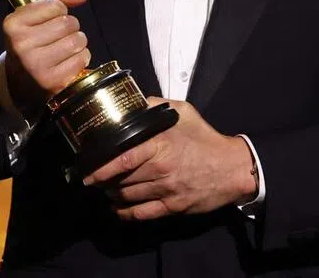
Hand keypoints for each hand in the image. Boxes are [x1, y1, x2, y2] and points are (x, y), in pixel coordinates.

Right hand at [2, 0, 89, 116]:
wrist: (20, 81)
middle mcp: (21, 45)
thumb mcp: (34, 12)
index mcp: (13, 24)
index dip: (58, 9)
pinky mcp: (52, 82)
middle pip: (68, 22)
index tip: (49, 18)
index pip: (54, 5)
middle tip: (58, 34)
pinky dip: (80, 57)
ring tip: (64, 47)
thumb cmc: (31, 38)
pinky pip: (82, 58)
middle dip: (69, 25)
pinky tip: (67, 61)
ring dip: (77, 41)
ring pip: (77, 40)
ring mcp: (36, 66)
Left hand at [83, 99, 257, 219]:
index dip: (102, 167)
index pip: (124, 159)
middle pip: (121, 181)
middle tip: (94, 178)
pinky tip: (118, 208)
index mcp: (161, 145)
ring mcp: (167, 192)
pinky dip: (124, 213)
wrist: (232, 168)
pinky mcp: (172, 209)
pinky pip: (141, 215)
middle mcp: (161, 170)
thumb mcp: (183, 113)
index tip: (87, 171)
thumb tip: (134, 103)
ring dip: (112, 195)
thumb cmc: (205, 138)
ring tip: (106, 189)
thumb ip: (156, 106)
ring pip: (128, 198)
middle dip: (104, 181)